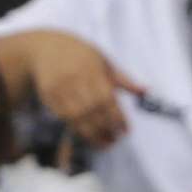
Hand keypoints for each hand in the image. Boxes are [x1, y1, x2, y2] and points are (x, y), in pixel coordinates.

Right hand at [20, 30, 150, 150]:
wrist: (45, 48)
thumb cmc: (80, 55)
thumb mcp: (103, 60)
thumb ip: (123, 79)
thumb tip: (146, 91)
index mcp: (91, 68)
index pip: (106, 98)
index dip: (117, 117)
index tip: (126, 130)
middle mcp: (74, 79)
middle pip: (92, 110)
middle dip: (106, 128)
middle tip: (117, 139)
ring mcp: (59, 88)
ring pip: (77, 117)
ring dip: (93, 134)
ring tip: (106, 142)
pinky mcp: (49, 97)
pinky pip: (65, 118)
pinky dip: (79, 129)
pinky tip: (90, 135)